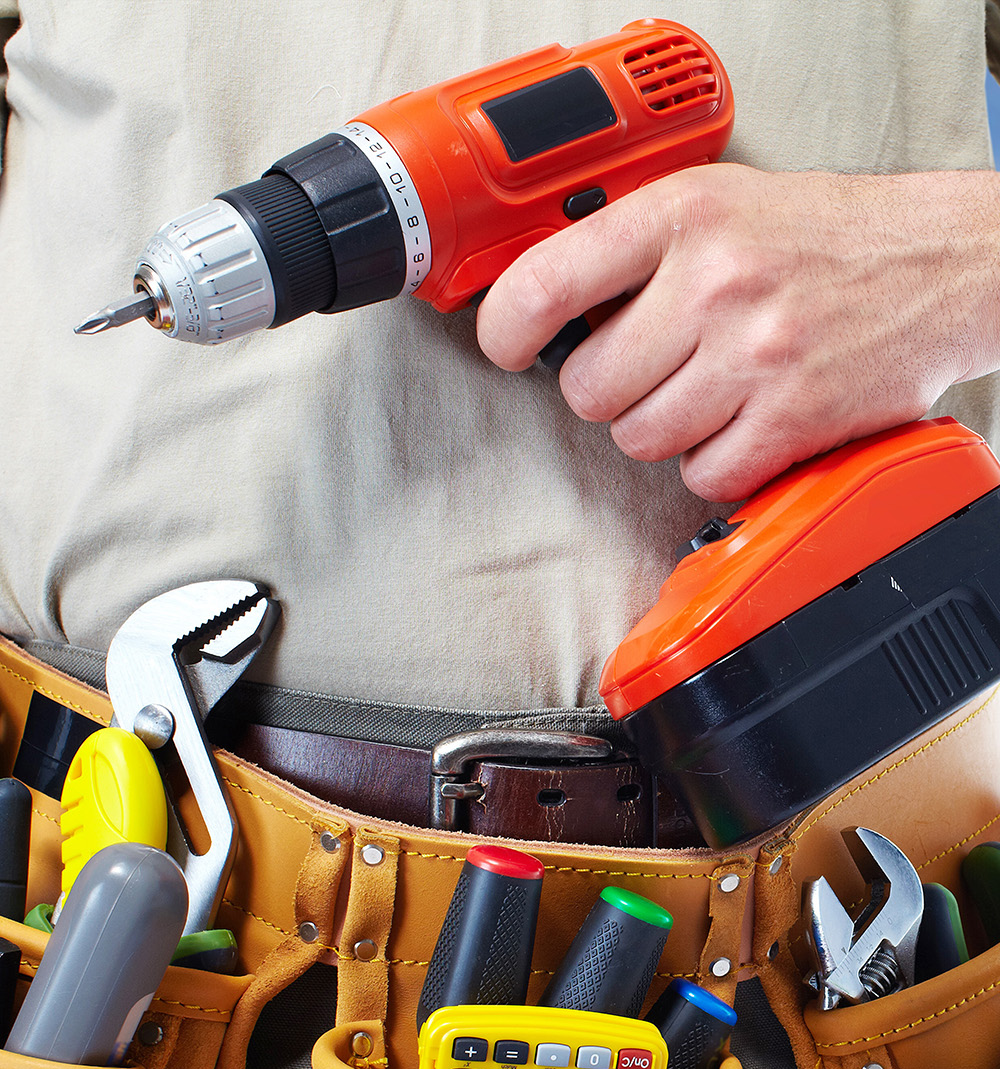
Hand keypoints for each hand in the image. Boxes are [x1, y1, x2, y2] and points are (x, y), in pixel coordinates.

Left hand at [476, 165, 999, 500]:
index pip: (547, 282)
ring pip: (639, 439)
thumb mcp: (720, 203)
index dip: (505, 328)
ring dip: (661, 428)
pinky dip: (712, 463)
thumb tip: (543, 306)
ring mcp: (755, 356)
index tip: (505, 345)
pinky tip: (740, 422)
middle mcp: (716, 283)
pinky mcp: (791, 420)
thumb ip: (633, 248)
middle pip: (589, 387)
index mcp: (684, 215)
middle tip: (646, 369)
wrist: (938, 263)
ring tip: (704, 391)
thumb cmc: (820, 238)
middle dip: (607, 389)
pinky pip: (701, 476)